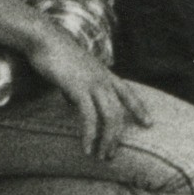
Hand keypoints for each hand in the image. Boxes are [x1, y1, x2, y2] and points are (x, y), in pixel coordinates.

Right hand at [24, 36, 145, 160]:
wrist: (44, 38)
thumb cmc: (55, 53)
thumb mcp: (73, 71)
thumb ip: (78, 87)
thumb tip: (74, 102)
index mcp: (104, 73)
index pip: (128, 93)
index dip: (139, 108)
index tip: (149, 123)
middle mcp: (103, 79)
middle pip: (119, 112)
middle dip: (117, 136)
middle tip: (110, 155)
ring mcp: (93, 83)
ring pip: (110, 116)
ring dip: (107, 140)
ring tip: (101, 156)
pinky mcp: (79, 88)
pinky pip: (89, 117)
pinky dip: (90, 134)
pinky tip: (87, 147)